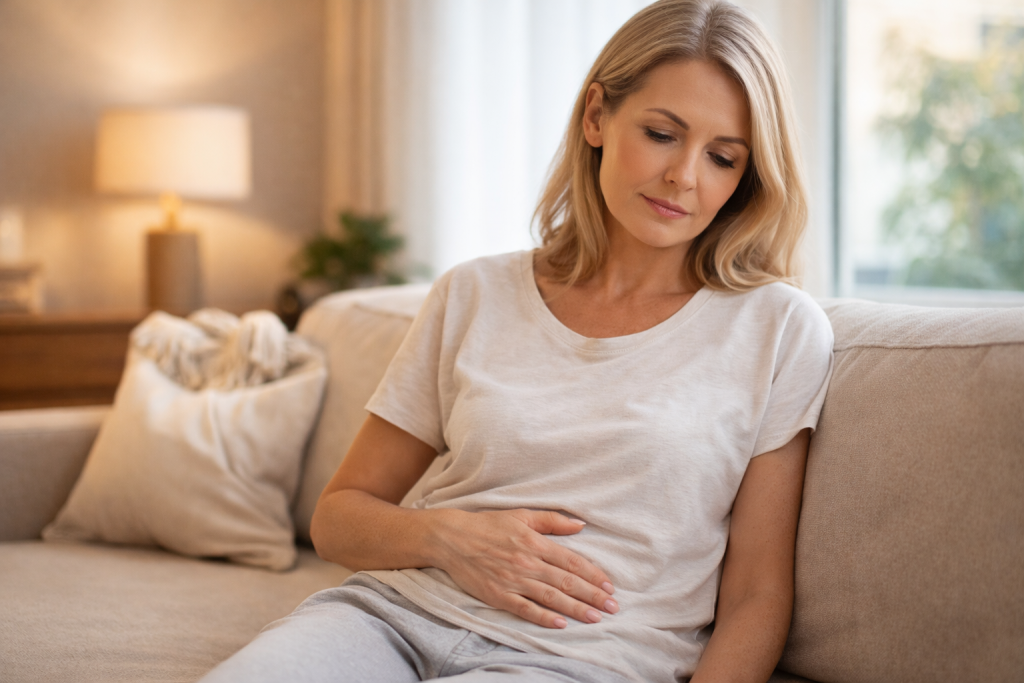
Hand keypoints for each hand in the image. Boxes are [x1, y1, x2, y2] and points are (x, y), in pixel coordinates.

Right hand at [430, 508, 618, 628]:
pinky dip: (544, 617)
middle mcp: (527, 562)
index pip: (572, 562)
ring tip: (595, 618)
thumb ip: (552, 520)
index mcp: (535, 542)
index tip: (609, 586)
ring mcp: (513, 580)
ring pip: (551, 597)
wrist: (451, 539)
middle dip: (592, 596)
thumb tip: (580, 525)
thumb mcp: (522, 515)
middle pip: (566, 582)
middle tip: (612, 607)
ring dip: (576, 609)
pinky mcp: (498, 595)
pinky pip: (525, 609)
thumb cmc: (488, 525)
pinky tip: (561, 624)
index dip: (593, 575)